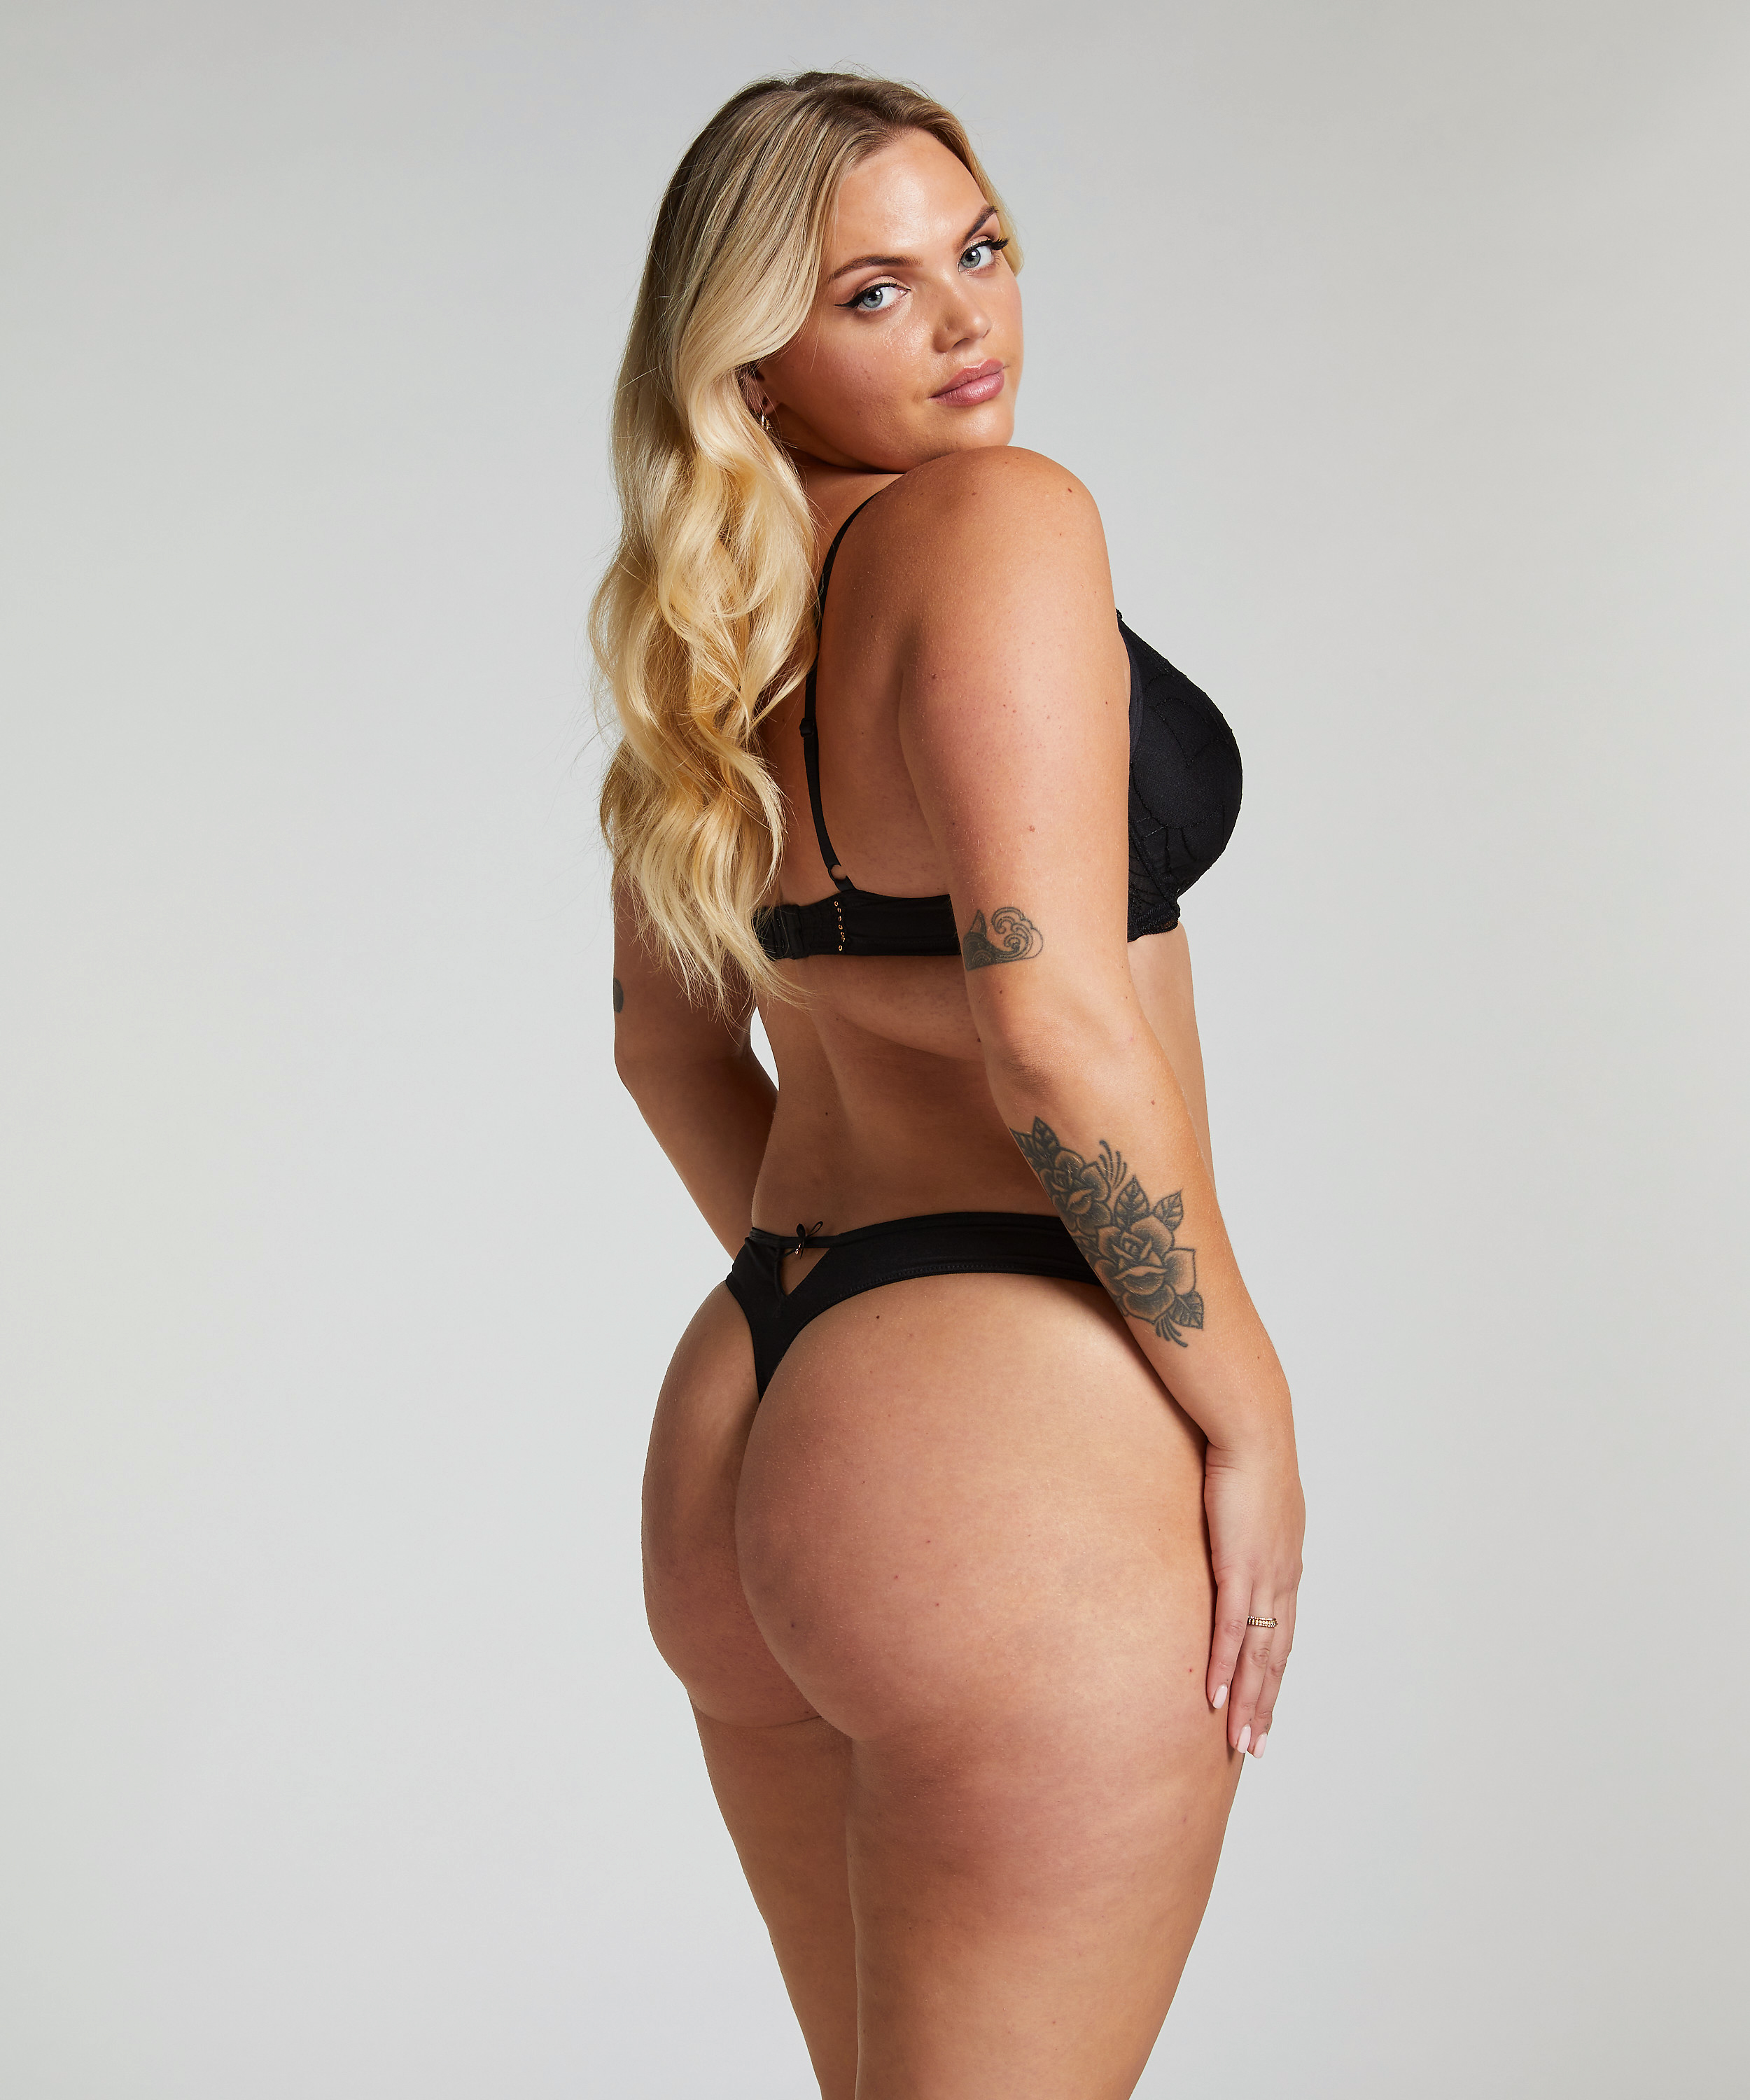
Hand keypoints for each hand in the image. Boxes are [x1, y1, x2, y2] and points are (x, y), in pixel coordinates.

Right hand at [1203, 1438, 1304, 1757]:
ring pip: (1258, 1656)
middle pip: (1276, 1658)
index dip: (1273, 1676)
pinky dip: (1225, 1668)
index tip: (1265, 1708)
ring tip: (1239, 1740)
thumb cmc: (1246, 1451)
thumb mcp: (1250, 1498)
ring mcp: (1262, 1577)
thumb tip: (1230, 1529)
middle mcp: (1282, 1579)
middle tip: (1254, 1747)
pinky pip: (1231, 1630)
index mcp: (1286, 1565)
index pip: (1281, 1635)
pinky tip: (1216, 1697)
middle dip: (1266, 1705)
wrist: (1251, 1427)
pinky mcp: (1238, 1567)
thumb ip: (1243, 1525)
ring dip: (1249, 1702)